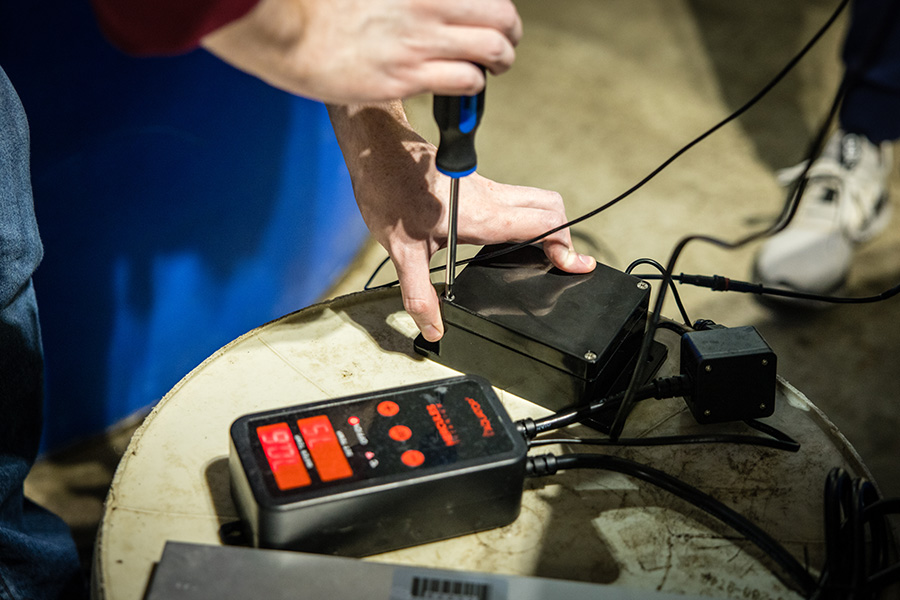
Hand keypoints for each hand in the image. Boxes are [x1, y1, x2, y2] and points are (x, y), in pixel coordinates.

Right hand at [201, 0, 522, 102]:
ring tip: (489, 70)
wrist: (291, 32)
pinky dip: (473, 87)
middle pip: (502, 17)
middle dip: (509, 35)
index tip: (486, 20)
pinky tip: (460, 87)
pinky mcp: (409, 76)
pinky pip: (467, 81)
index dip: (493, 10)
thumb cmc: (324, 10)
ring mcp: (421, 41)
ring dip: (499, 63)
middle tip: (502, 46)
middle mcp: (429, 5)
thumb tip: (429, 9)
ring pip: (494, 50)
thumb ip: (411, 1)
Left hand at [328, 102, 595, 341]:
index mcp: (485, 215)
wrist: (378, 150)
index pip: (546, 224)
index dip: (565, 247)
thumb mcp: (402, 252)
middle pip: (551, 208)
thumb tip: (434, 328)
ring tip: (541, 254)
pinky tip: (504, 238)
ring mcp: (485, 188)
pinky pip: (514, 199)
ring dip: (546, 224)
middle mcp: (492, 198)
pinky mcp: (473, 185)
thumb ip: (419, 294)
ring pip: (534, 200)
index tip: (571, 267)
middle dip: (564, 235)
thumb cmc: (389, 189)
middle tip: (560, 262)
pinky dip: (524, 217)